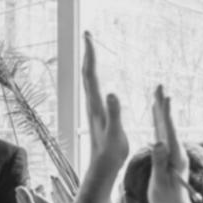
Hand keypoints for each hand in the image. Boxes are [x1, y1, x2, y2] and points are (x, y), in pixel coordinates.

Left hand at [82, 32, 129, 168]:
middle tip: (88, 34)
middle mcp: (92, 103)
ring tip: (91, 49)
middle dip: (88, 52)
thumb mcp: (115, 134)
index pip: (90, 73)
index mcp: (96, 104)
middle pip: (87, 72)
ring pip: (89, 80)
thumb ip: (114, 113)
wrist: (102, 167)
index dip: (90, 54)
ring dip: (90, 63)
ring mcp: (94, 108)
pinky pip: (95, 88)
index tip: (88, 36)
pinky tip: (98, 76)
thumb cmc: (111, 153)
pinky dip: (95, 76)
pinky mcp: (98, 113)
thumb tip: (112, 92)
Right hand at [148, 85, 192, 202]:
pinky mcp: (167, 154)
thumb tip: (158, 143)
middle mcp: (176, 151)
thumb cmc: (166, 199)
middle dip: (163, 105)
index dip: (167, 114)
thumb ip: (159, 163)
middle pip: (168, 124)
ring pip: (165, 126)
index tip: (165, 98)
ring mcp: (172, 152)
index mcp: (175, 156)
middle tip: (160, 86)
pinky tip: (155, 112)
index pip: (170, 131)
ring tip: (157, 94)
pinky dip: (158, 120)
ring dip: (161, 109)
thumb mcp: (161, 182)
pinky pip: (161, 132)